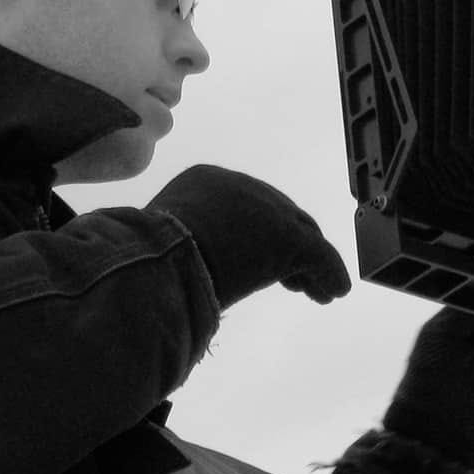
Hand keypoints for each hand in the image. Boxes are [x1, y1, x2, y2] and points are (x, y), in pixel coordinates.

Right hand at [147, 165, 351, 310]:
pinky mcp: (290, 238)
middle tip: (292, 280)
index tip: (259, 262)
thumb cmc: (141, 260)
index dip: (257, 232)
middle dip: (287, 247)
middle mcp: (240, 186)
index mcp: (204, 180)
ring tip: (311, 291)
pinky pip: (320, 256)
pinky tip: (332, 293)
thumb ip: (177, 242)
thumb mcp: (157, 241)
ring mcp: (268, 209)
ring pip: (302, 234)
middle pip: (278, 214)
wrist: (153, 262)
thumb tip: (170, 265)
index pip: (244, 205)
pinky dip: (328, 274)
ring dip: (308, 264)